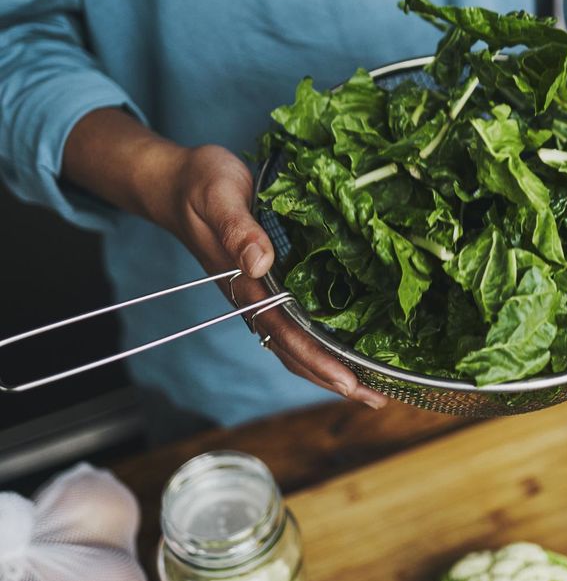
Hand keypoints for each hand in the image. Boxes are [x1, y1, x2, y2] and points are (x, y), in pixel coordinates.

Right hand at [146, 143, 387, 408]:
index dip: (318, 360)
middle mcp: (255, 297)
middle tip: (377, 399)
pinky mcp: (269, 281)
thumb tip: (260, 263)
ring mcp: (261, 293)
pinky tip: (348, 347)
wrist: (176, 181)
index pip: (285, 333)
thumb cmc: (199, 185)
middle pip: (295, 350)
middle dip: (333, 377)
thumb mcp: (219, 196)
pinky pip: (297, 320)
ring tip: (370, 387)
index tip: (349, 383)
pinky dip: (323, 341)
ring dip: (331, 367)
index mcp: (245, 284)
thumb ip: (237, 229)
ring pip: (297, 342)